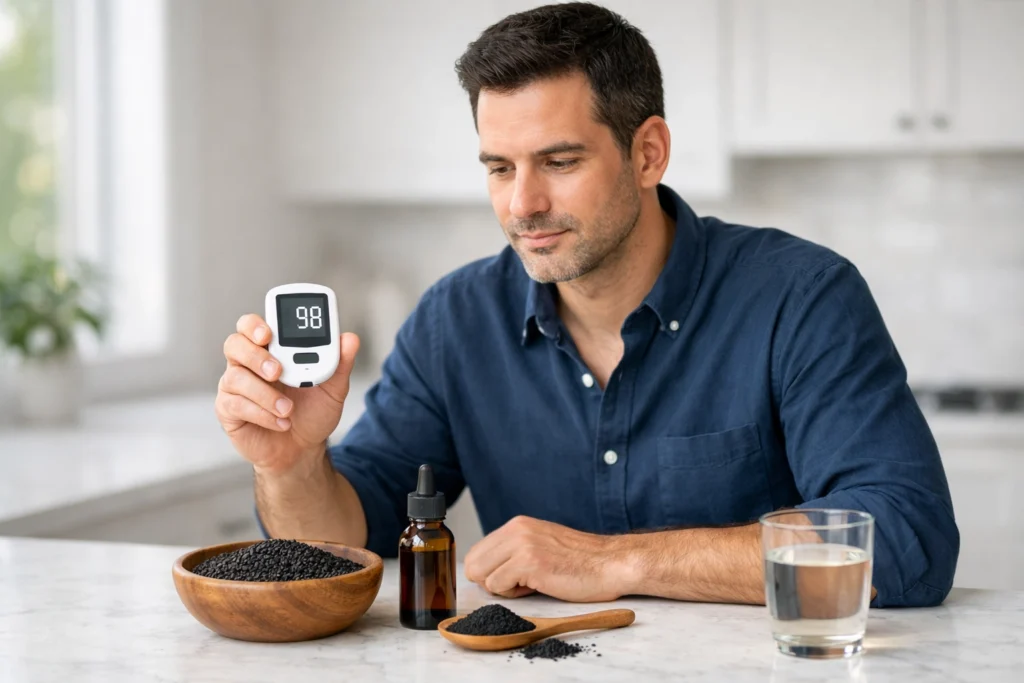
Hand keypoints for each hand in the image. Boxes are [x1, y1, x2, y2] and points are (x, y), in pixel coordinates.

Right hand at [215, 313, 360, 475]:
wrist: (303, 449)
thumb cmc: (312, 412)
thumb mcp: (333, 388)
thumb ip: (340, 362)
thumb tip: (350, 339)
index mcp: (271, 350)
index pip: (252, 326)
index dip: (255, 325)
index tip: (269, 333)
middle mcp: (248, 364)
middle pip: (235, 344)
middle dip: (255, 355)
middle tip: (278, 371)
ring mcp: (235, 387)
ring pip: (235, 377)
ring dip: (265, 394)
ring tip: (288, 409)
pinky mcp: (229, 411)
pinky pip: (235, 405)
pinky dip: (262, 414)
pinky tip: (281, 423)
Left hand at [463, 516, 631, 602]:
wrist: (610, 563)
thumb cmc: (580, 561)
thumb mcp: (540, 545)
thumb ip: (514, 551)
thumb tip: (486, 571)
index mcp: (517, 525)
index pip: (476, 552)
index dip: (490, 572)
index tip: (513, 577)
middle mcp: (516, 530)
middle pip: (473, 564)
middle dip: (491, 581)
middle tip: (520, 583)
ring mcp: (522, 544)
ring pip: (482, 576)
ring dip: (504, 588)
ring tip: (533, 583)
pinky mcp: (529, 562)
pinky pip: (497, 586)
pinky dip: (515, 594)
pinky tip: (539, 585)